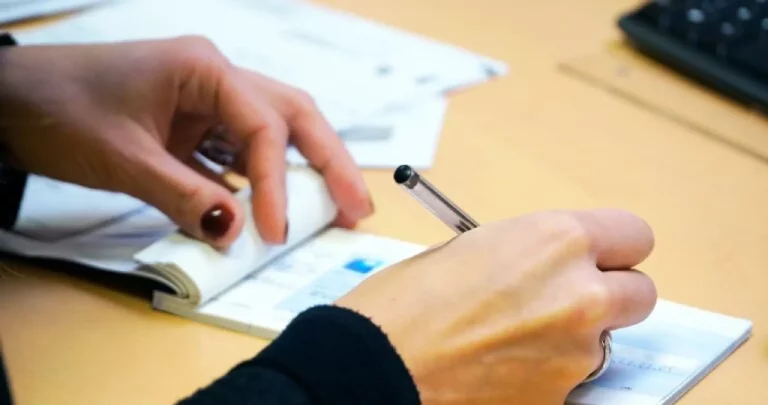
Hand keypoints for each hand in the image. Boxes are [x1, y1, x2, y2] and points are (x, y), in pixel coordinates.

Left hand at [0, 36, 372, 247]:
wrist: (11, 103)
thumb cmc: (58, 110)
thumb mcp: (123, 159)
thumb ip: (183, 197)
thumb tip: (237, 235)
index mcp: (203, 68)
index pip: (263, 127)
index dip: (278, 182)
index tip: (278, 230)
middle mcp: (216, 79)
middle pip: (292, 117)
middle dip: (329, 161)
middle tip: (359, 206)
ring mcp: (207, 102)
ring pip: (273, 135)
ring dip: (304, 172)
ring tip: (335, 209)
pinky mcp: (195, 127)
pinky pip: (240, 155)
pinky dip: (260, 183)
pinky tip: (274, 210)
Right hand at [336, 209, 656, 404]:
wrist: (373, 366)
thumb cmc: (402, 304)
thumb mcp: (469, 250)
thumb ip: (528, 255)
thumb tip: (550, 271)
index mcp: (555, 240)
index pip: (632, 236)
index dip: (613, 249)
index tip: (598, 260)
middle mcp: (579, 294)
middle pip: (639, 294)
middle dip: (609, 297)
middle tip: (567, 302)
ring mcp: (574, 354)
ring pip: (603, 343)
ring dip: (572, 340)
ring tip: (509, 342)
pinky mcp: (559, 400)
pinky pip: (571, 381)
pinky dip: (546, 375)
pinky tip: (499, 369)